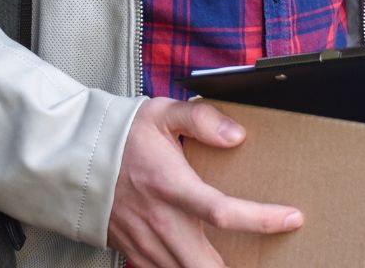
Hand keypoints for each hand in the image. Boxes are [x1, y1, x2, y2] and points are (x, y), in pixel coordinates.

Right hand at [107, 97, 302, 267]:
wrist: (73, 160)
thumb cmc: (121, 136)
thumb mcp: (162, 113)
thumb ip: (202, 119)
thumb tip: (237, 135)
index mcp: (172, 187)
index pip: (224, 212)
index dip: (262, 219)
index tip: (291, 218)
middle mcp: (162, 223)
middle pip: (208, 266)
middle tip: (269, 261)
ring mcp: (147, 244)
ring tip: (242, 263)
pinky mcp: (136, 253)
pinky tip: (203, 263)